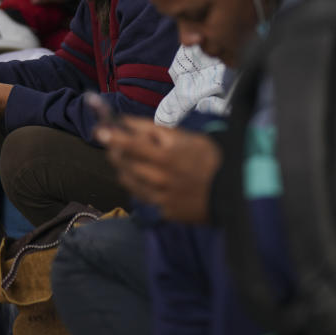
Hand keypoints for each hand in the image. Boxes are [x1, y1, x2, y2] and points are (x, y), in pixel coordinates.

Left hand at [96, 116, 219, 222]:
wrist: (235, 193)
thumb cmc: (212, 158)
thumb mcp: (188, 137)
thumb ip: (156, 132)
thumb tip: (126, 123)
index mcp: (167, 154)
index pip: (131, 143)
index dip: (112, 136)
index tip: (99, 130)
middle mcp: (160, 176)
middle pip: (125, 162)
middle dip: (114, 150)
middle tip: (111, 142)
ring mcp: (161, 196)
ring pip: (128, 180)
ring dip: (122, 167)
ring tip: (124, 158)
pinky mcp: (164, 211)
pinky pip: (141, 196)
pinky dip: (136, 184)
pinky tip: (142, 177)